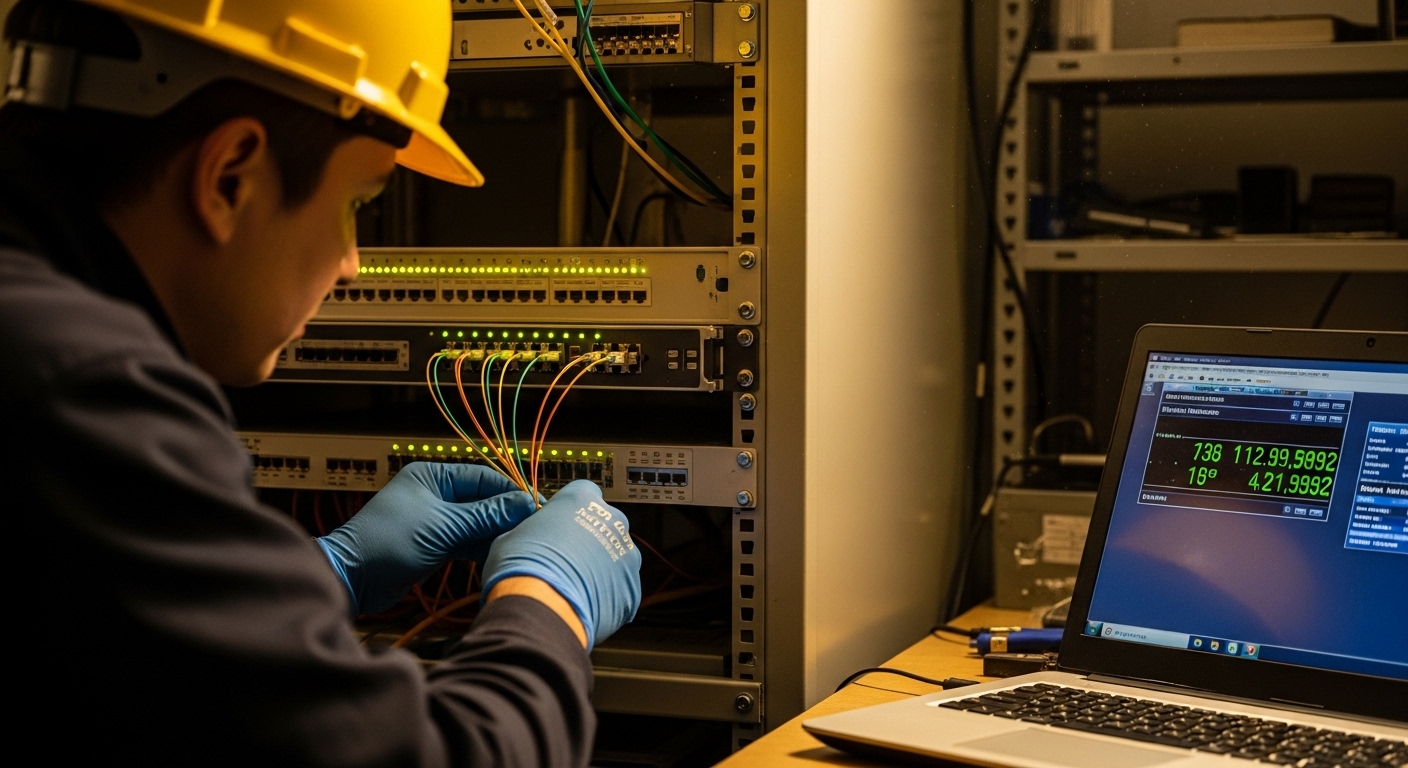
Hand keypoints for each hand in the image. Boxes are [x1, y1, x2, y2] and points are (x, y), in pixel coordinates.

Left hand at [317, 462, 534, 614]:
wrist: (352, 578)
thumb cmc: (388, 542)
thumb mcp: (443, 526)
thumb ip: (486, 515)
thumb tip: (525, 502)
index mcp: (433, 477)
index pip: (483, 478)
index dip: (510, 492)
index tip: (534, 507)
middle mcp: (434, 495)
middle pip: (481, 501)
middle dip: (504, 515)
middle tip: (531, 529)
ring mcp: (434, 521)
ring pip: (475, 523)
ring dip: (494, 533)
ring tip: (518, 543)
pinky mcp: (433, 545)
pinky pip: (465, 542)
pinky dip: (480, 548)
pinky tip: (498, 554)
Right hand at [482, 480, 641, 649]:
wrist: (540, 609)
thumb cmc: (521, 567)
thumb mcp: (511, 535)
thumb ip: (533, 529)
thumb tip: (532, 536)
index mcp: (582, 498)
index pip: (583, 494)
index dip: (569, 512)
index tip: (558, 527)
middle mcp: (611, 520)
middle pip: (604, 525)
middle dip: (588, 540)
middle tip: (565, 560)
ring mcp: (627, 555)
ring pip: (614, 558)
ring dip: (599, 568)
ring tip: (573, 587)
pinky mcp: (632, 588)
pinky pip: (619, 589)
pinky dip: (606, 596)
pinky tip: (583, 604)